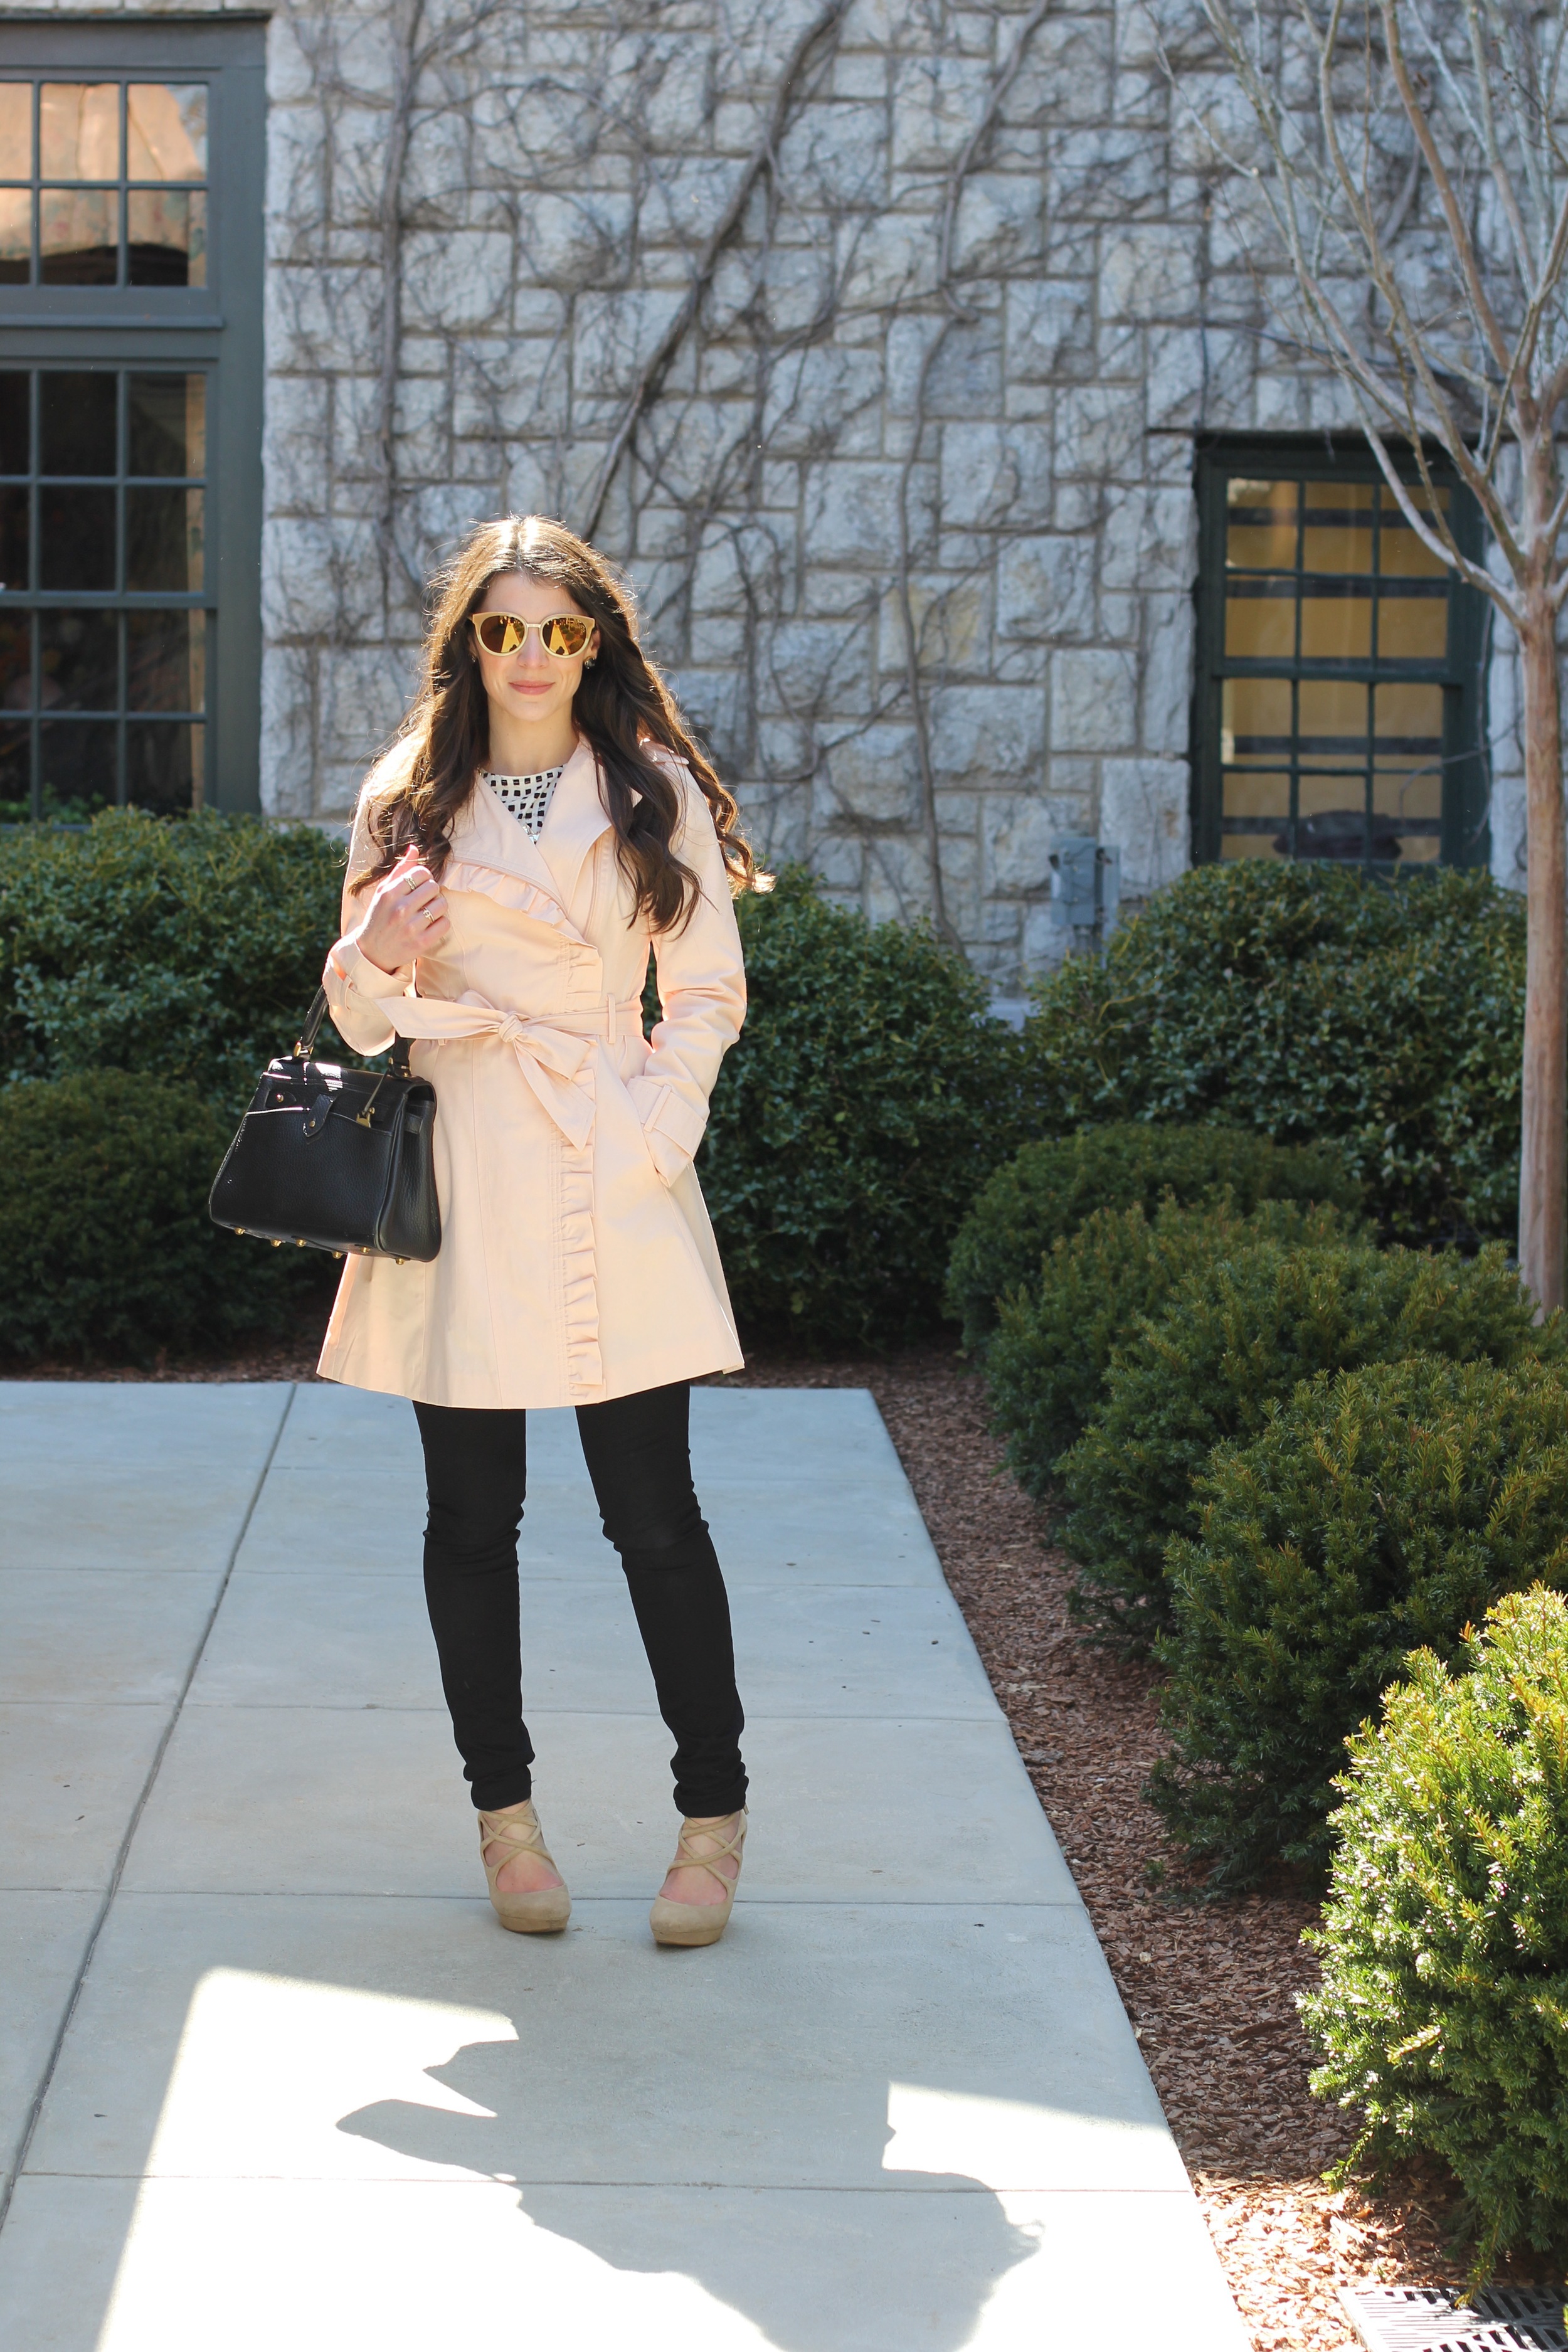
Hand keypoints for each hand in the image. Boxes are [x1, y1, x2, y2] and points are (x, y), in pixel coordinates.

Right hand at [351, 844, 450, 973]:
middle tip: (425, 899)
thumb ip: (400, 870)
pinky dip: (441, 923)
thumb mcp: (383, 892)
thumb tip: (414, 849)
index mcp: (389, 893)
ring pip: (442, 904)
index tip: (420, 885)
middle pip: (433, 887)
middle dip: (432, 891)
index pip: (421, 872)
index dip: (425, 877)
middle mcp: (400, 909)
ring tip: (428, 911)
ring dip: (438, 906)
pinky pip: (445, 924)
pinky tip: (431, 924)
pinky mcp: (421, 943)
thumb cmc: (379, 917)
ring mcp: (411, 927)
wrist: (372, 952)